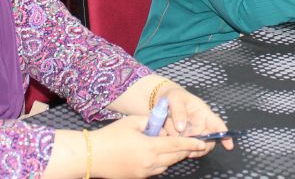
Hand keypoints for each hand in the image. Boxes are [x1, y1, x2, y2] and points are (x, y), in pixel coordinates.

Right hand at [89, 116, 209, 177]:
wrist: (92, 156)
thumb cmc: (111, 136)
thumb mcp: (132, 122)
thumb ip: (150, 122)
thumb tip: (161, 124)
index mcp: (150, 147)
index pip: (177, 144)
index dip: (191, 143)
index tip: (202, 142)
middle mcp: (150, 163)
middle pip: (175, 156)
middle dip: (185, 149)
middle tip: (193, 143)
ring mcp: (144, 173)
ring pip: (167, 164)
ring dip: (173, 156)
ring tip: (174, 146)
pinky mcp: (138, 178)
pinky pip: (156, 170)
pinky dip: (161, 162)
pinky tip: (156, 153)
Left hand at [159, 85, 233, 152]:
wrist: (163, 99)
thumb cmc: (173, 96)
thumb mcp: (175, 99)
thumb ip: (178, 112)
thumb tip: (181, 128)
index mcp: (203, 113)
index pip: (217, 124)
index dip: (225, 135)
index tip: (229, 145)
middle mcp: (201, 125)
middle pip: (209, 140)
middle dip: (202, 146)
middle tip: (192, 149)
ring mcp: (193, 133)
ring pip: (197, 146)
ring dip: (191, 148)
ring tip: (180, 145)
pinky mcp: (184, 138)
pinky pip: (186, 147)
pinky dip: (182, 149)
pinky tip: (176, 146)